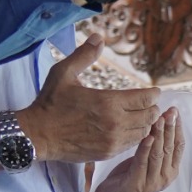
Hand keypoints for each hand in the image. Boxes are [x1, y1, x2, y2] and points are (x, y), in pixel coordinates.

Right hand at [16, 41, 159, 161]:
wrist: (36, 135)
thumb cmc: (50, 103)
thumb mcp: (63, 73)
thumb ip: (84, 55)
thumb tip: (98, 37)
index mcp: (109, 102)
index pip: (146, 99)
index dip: (154, 94)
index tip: (155, 92)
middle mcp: (115, 123)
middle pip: (149, 116)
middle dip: (152, 108)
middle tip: (150, 104)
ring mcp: (113, 141)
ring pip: (144, 132)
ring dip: (145, 123)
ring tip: (141, 116)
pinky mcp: (108, 153)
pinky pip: (131, 145)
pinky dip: (135, 136)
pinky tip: (129, 129)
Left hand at [88, 107, 180, 191]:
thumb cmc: (125, 181)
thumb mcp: (142, 163)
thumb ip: (152, 150)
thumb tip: (155, 124)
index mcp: (170, 172)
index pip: (179, 146)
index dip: (178, 128)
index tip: (175, 111)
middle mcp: (165, 178)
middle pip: (170, 148)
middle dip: (170, 127)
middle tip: (170, 110)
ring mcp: (152, 183)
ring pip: (159, 153)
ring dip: (159, 134)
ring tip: (158, 118)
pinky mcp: (137, 185)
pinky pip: (142, 162)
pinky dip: (146, 148)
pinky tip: (147, 136)